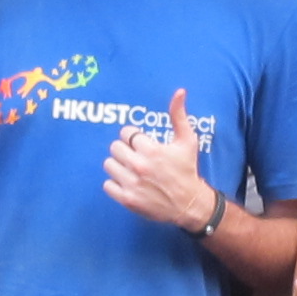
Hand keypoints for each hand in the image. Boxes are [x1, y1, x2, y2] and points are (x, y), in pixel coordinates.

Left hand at [103, 90, 217, 234]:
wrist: (189, 203)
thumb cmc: (187, 169)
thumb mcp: (187, 141)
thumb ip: (179, 115)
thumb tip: (179, 91)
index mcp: (151, 150)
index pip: (126, 133)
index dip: (133, 137)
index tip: (141, 143)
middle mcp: (139, 166)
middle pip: (114, 147)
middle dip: (124, 150)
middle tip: (135, 156)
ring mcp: (132, 184)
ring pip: (108, 164)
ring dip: (118, 165)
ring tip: (130, 169)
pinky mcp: (127, 199)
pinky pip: (107, 185)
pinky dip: (115, 183)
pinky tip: (127, 182)